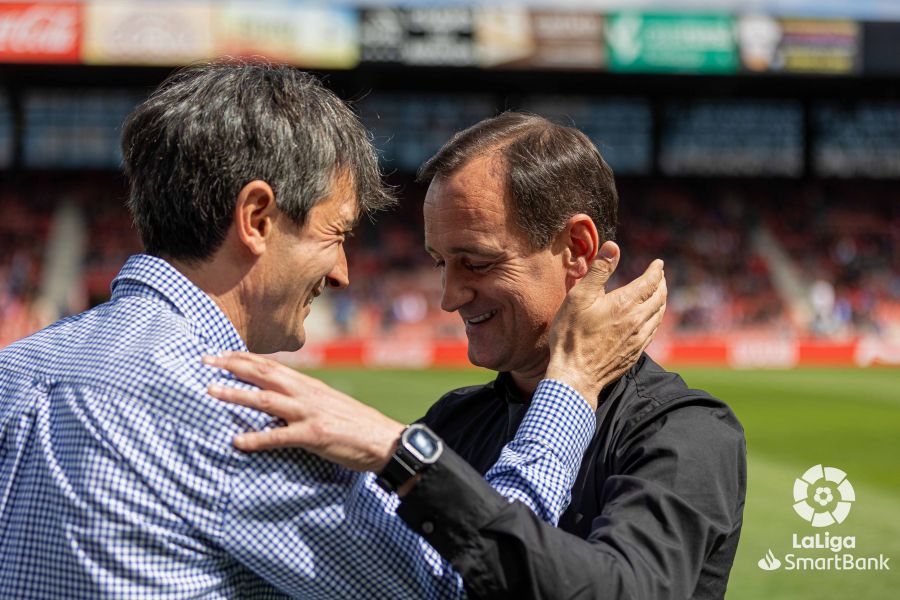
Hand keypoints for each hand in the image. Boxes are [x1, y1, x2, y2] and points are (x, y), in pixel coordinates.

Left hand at [203, 352, 403, 472]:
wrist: (384, 440)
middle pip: (264, 373)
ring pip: (266, 399)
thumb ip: (303, 399)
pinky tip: (237, 442)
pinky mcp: (315, 435)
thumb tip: (277, 398)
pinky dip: (257, 439)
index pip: (271, 365)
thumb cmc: (355, 425)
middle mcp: (307, 393)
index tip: (219, 353)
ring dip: (236, 395)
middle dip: (232, 365)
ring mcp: (310, 413)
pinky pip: (280, 436)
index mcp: (309, 385)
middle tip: (204, 361)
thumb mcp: (327, 403)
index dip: (243, 357)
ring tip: (210, 392)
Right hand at [546, 241, 665, 407]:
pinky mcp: (635, 353)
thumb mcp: (579, 298)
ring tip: (658, 294)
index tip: (658, 263)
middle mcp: (637, 320)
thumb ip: (599, 271)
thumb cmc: (571, 335)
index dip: (656, 270)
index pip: (650, 282)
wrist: (575, 375)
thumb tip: (614, 246)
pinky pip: (653, 330)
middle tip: (660, 276)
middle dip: (661, 284)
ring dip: (661, 301)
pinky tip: (650, 319)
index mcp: (625, 304)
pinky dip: (656, 318)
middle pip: (659, 297)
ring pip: (659, 314)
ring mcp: (638, 338)